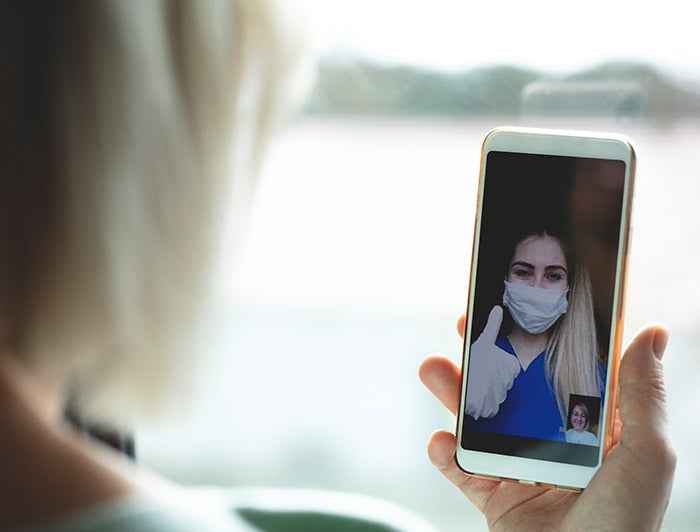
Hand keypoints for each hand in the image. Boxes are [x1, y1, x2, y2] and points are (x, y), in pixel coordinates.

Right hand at [419, 317, 675, 530]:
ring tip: (433, 369)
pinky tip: (439, 441)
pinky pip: (462, 469)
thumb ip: (642, 395)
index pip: (563, 371)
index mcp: (595, 430)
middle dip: (486, 358)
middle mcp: (557, 445)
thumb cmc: (624, 526)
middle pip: (513, 390)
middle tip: (464, 326)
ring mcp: (523, 470)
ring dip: (453, 396)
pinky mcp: (496, 497)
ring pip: (481, 423)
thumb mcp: (645, 456)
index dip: (540, 338)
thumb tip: (651, 333)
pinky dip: (445, 454)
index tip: (517, 307)